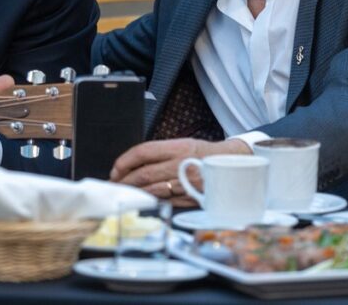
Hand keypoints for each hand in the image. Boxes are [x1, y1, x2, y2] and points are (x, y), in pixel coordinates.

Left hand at [110, 138, 250, 202]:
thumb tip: (132, 164)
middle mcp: (182, 164)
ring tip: (124, 194)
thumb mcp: (183, 145)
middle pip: (144, 174)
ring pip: (153, 190)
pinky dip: (151, 202)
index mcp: (178, 147)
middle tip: (114, 185)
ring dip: (135, 193)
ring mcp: (187, 183)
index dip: (125, 161)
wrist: (234, 165)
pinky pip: (166, 201)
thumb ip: (159, 154)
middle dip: (125, 181)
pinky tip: (142, 201)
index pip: (143, 152)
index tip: (115, 169)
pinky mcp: (192, 198)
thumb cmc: (204, 154)